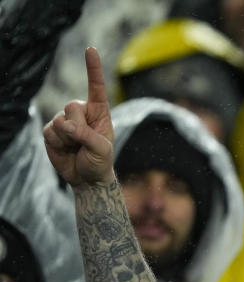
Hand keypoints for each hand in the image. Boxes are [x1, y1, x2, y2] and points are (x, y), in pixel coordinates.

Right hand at [42, 47, 114, 186]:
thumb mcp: (102, 149)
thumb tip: (66, 125)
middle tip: (84, 142)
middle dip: (78, 126)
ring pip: (60, 120)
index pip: (96, 87)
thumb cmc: (100, 161)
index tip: (90, 49)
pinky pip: (50, 131)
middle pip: (72, 106)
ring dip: (68, 137)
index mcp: (99, 112)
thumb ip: (87, 135)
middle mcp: (82, 112)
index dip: (92, 68)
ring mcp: (65, 121)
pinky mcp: (52, 131)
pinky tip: (66, 149)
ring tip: (76, 147)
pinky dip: (58, 142)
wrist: (87, 178)